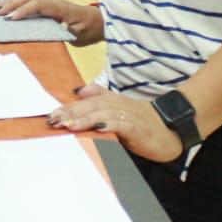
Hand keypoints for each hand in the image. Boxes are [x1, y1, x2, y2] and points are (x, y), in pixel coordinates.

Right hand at [0, 0, 102, 45]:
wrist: (98, 22)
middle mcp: (54, 1)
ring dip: (12, 0)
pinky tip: (5, 4)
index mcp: (62, 8)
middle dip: (12, 4)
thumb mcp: (83, 35)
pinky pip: (30, 0)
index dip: (25, 10)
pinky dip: (17, 1)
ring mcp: (51, 1)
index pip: (39, 5)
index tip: (11, 18)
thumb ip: (72, 31)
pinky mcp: (48, 5)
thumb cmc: (89, 30)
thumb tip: (63, 26)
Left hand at [49, 85, 184, 162]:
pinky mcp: (138, 128)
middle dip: (71, 112)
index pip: (86, 102)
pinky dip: (109, 125)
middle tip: (53, 120)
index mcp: (112, 100)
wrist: (172, 130)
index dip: (68, 108)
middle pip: (91, 105)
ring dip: (85, 119)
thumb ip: (99, 98)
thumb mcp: (118, 109)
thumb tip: (77, 91)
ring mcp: (129, 115)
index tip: (50, 115)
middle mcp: (118, 105)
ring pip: (103, 114)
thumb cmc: (142, 123)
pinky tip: (97, 129)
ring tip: (68, 125)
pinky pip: (122, 124)